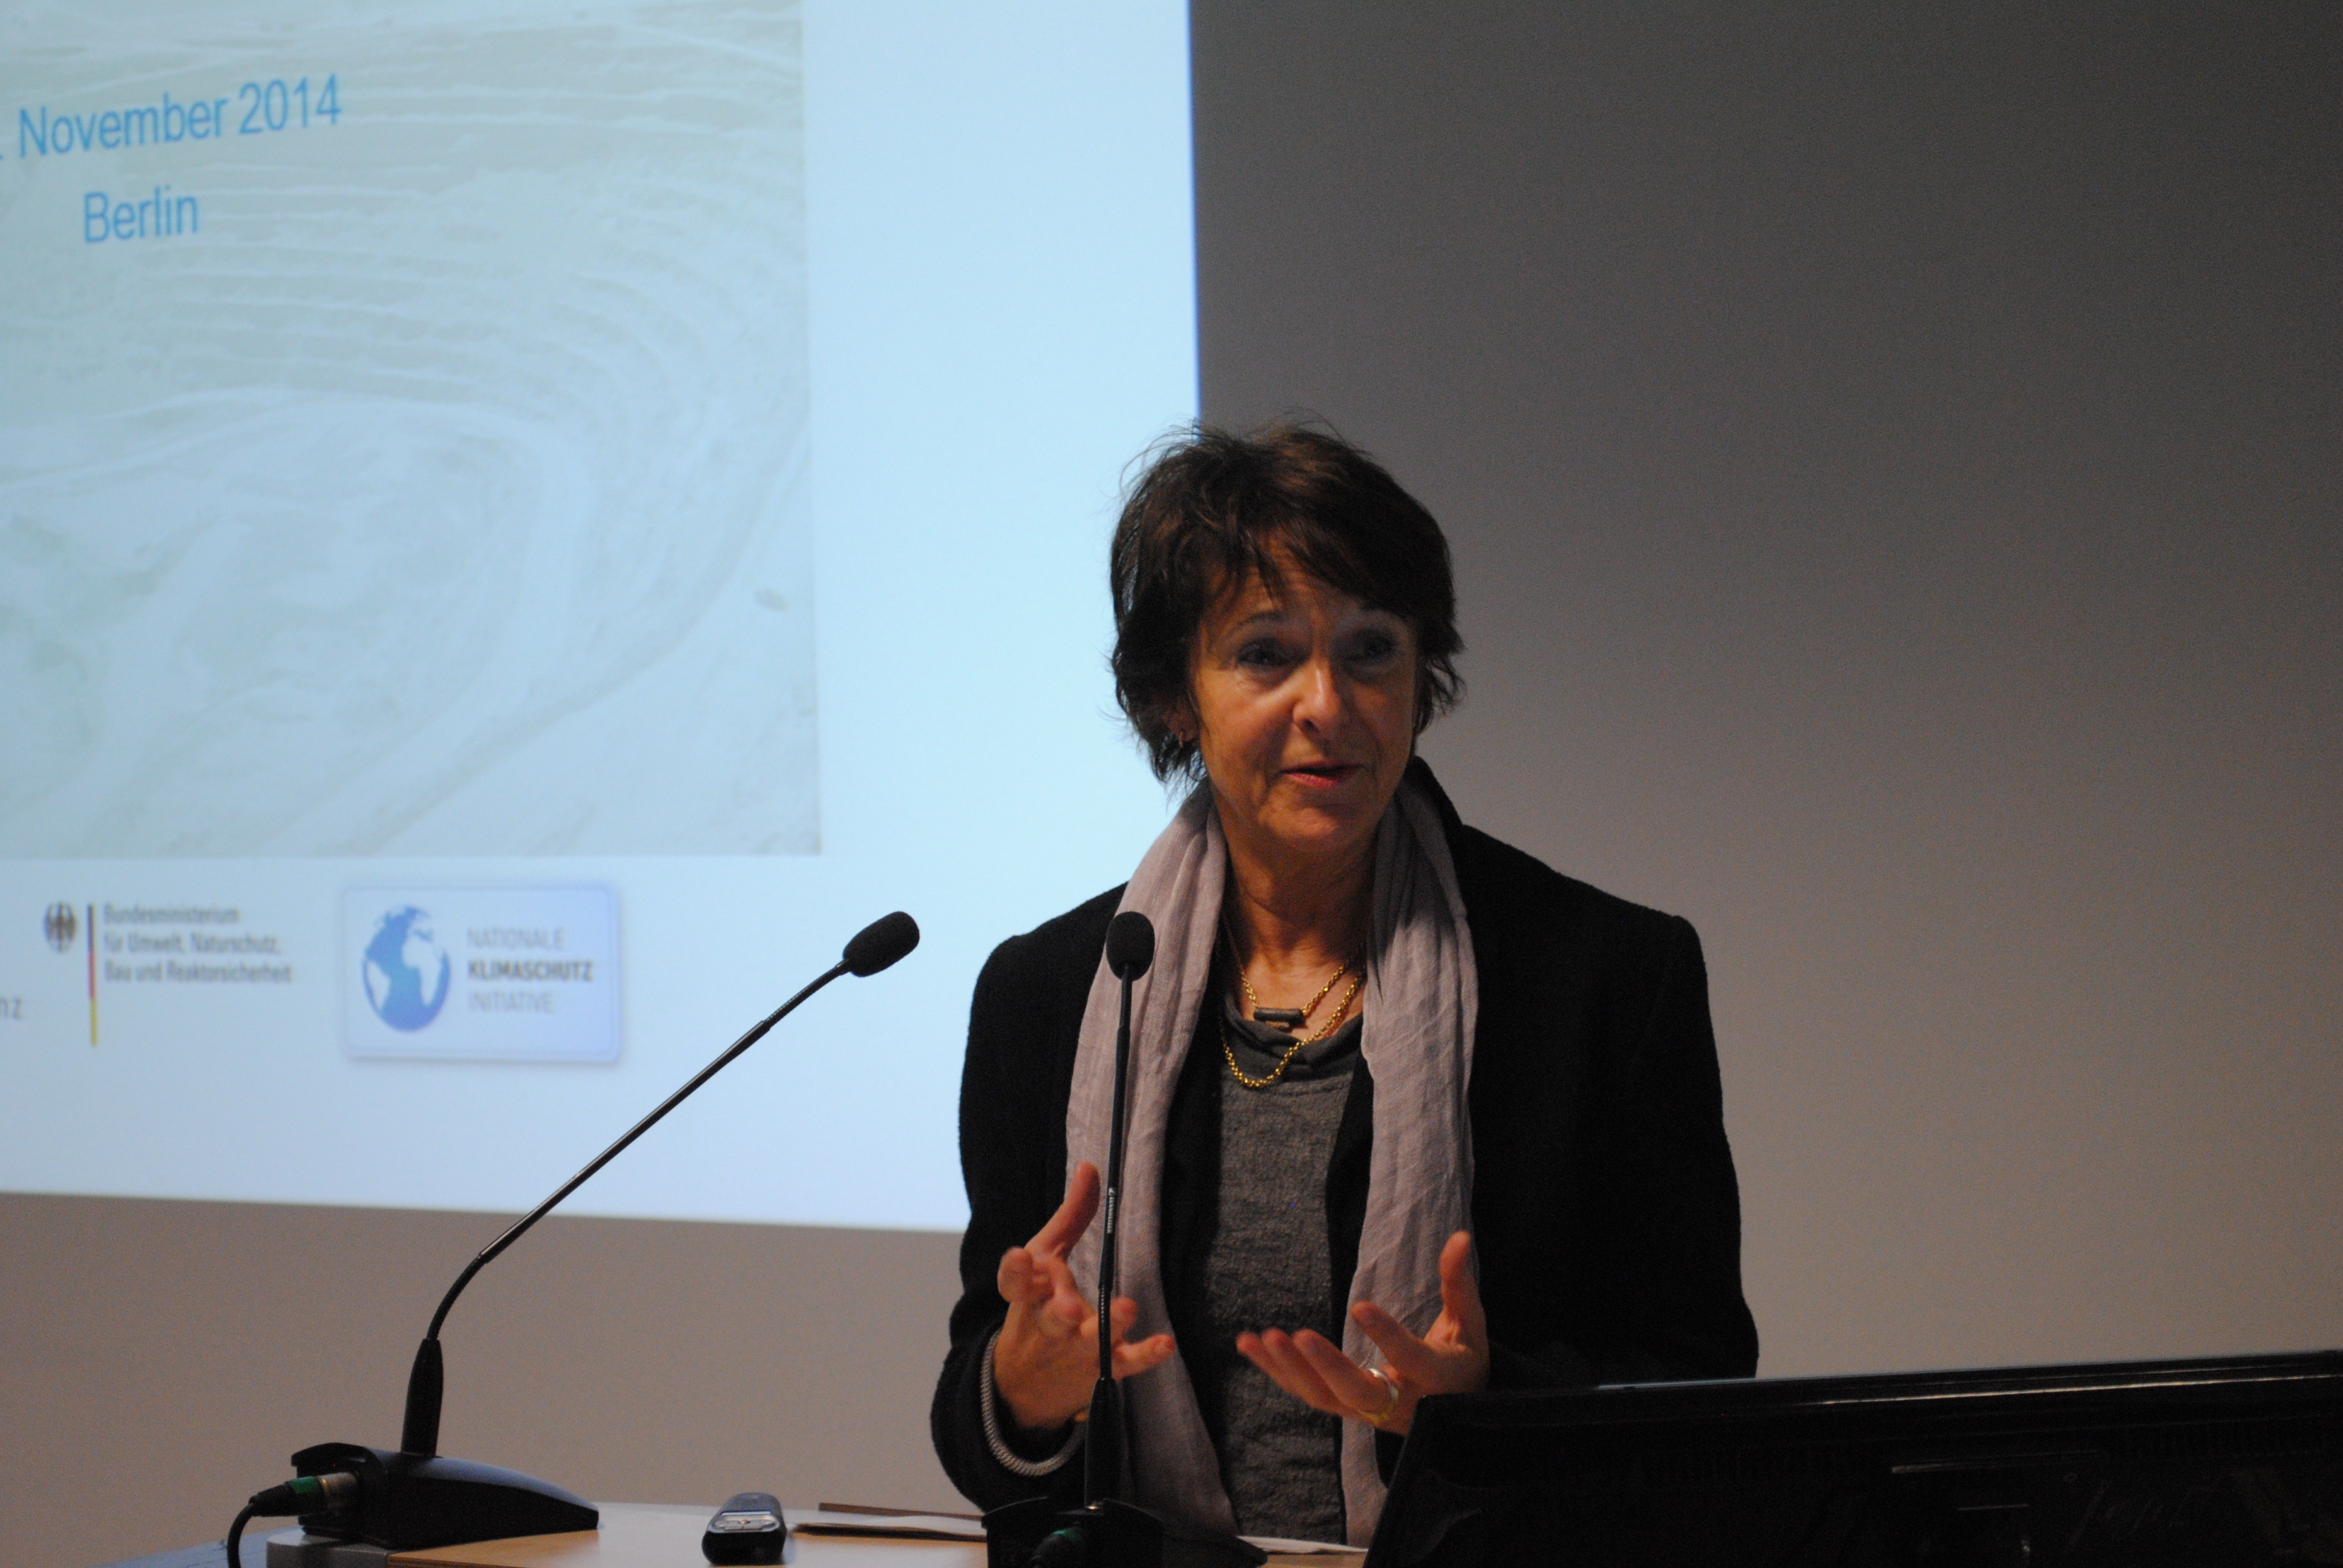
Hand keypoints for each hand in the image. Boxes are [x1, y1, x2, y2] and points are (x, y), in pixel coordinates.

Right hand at [990, 1160, 1176, 1434]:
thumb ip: (1071, 1216)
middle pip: (1052, 1318)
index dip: (1015, 1271)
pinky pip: (1125, 1363)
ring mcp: (1075, 1349)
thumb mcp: (1048, 1260)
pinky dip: (1145, 1354)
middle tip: (1068, 1307)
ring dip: (1109, 1326)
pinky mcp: (1101, 1368)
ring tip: (1127, 1307)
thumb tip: (1092, 1166)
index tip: (1018, 1255)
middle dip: (1058, 1312)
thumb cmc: (1042, 1305)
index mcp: (1029, 1296)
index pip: (1015, 1284)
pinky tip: (1165, 1343)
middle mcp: (1048, 1324)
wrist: (1026, 1385)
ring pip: (1090, 1341)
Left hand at [1235, 1230, 1487, 1436]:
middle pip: (1358, 1393)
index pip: (1410, 1359)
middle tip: (1297, 1335)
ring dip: (1288, 1370)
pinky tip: (1249, 1345)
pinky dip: (1276, 1372)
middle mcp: (1399, 1402)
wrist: (1455, 1414)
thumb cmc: (1463, 1360)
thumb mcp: (1470, 1324)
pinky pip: (1307, 1394)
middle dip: (1326, 1366)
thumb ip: (1459, 1283)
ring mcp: (1367, 1412)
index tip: (1359, 1305)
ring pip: (1323, 1398)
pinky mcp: (1344, 1410)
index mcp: (1435, 1378)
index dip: (1386, 1335)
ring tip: (1259, 1337)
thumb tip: (1461, 1236)